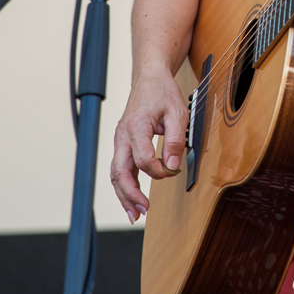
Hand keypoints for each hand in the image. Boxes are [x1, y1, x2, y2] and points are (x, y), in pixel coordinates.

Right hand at [110, 70, 187, 222]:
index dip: (159, 170)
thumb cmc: (163, 93)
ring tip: (135, 215)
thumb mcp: (177, 112)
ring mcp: (119, 140)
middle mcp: (122, 135)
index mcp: (136, 126)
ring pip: (116, 174)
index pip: (143, 159)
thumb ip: (176, 139)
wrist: (149, 78)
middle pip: (120, 171)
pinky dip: (124, 186)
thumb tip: (173, 166)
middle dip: (131, 194)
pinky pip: (119, 169)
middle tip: (143, 211)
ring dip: (124, 195)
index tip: (173, 171)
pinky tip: (132, 201)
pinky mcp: (122, 144)